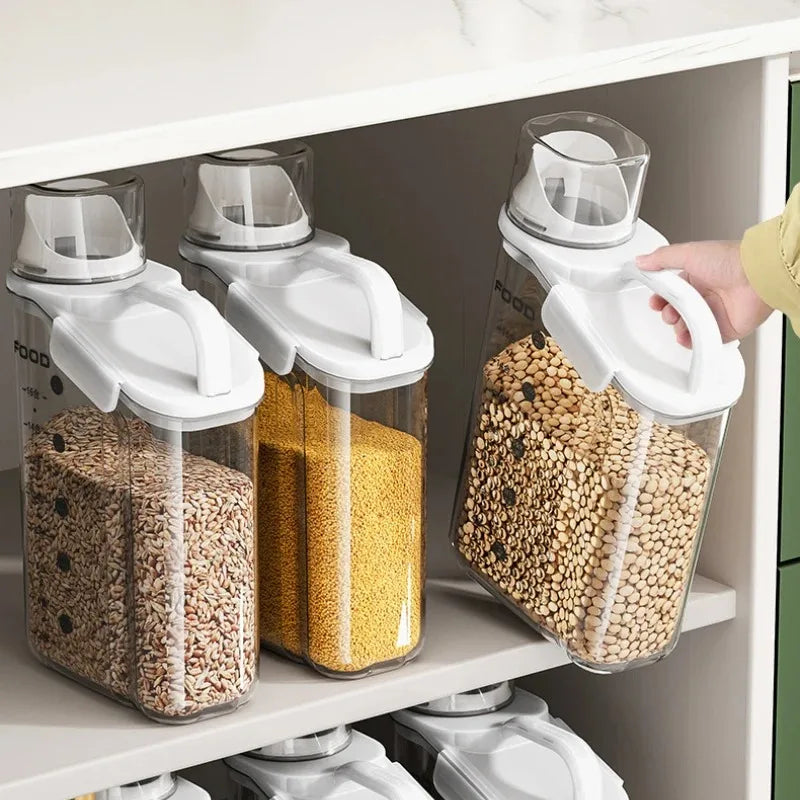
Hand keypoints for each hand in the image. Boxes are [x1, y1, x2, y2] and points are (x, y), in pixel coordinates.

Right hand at [636, 240, 770, 347]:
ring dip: (679, 328)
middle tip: (669, 311)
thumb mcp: (688, 252)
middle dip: (668, 314)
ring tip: (679, 323)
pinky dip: (694, 341)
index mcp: (697, 277)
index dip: (661, 298)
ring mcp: (716, 313)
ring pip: (688, 327)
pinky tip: (687, 337)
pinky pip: (705, 340)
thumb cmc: (730, 261)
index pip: (672, 292)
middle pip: (678, 311)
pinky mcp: (725, 328)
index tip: (655, 300)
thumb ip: (662, 258)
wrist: (757, 277)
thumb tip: (641, 261)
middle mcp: (706, 295)